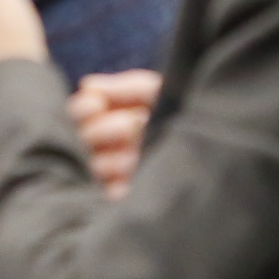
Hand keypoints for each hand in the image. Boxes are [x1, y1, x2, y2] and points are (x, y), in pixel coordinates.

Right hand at [68, 70, 160, 197]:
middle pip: (85, 137)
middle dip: (104, 130)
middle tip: (131, 124)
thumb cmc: (172, 105)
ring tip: (133, 155)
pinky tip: (129, 182)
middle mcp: (104, 140)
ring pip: (96, 166)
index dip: (83, 108)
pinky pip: (111, 192)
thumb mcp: (153, 90)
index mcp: (105, 113)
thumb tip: (88, 86)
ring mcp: (115, 166)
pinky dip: (116, 188)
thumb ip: (124, 87)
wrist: (200, 131)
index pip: (78, 111)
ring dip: (112, 160)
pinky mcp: (128, 188)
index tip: (97, 104)